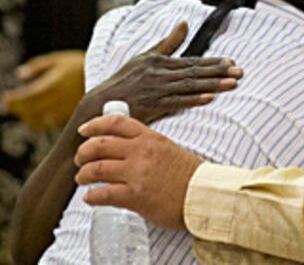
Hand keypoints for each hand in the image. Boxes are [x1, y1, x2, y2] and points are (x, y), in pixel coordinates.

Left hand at [2, 50, 85, 128]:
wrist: (105, 74)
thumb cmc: (79, 65)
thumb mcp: (57, 59)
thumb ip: (37, 66)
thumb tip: (20, 74)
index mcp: (54, 83)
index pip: (28, 95)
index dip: (15, 99)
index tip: (6, 98)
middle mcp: (58, 97)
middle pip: (32, 109)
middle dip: (18, 108)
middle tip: (9, 105)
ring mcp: (64, 107)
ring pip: (39, 118)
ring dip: (27, 116)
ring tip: (21, 111)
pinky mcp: (69, 114)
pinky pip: (50, 122)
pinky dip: (38, 122)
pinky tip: (34, 117)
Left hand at [75, 115, 200, 229]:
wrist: (204, 195)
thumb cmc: (189, 175)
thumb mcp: (169, 149)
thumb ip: (148, 145)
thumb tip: (126, 148)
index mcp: (151, 138)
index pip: (116, 123)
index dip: (95, 125)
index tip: (84, 130)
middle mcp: (142, 152)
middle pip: (100, 145)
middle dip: (83, 152)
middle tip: (80, 159)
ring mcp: (137, 174)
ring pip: (96, 169)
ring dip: (83, 174)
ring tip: (82, 179)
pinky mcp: (135, 197)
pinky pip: (103, 194)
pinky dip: (91, 197)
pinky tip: (90, 198)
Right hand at [78, 22, 242, 124]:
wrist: (101, 103)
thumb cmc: (126, 79)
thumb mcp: (145, 56)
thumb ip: (169, 42)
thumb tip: (185, 23)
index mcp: (160, 62)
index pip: (192, 62)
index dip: (213, 62)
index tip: (231, 63)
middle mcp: (160, 74)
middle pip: (195, 73)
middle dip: (219, 72)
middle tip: (240, 73)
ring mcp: (157, 90)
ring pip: (189, 86)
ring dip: (212, 85)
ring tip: (231, 85)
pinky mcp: (152, 106)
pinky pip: (175, 102)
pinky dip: (192, 100)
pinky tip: (208, 99)